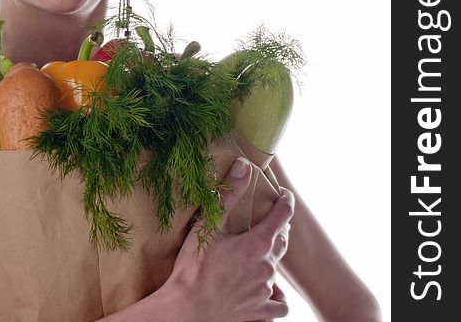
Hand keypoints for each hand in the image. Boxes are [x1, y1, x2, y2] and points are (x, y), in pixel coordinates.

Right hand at [157, 157, 294, 321]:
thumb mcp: (208, 225)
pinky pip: (280, 303)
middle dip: (277, 230)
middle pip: (282, 242)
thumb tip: (245, 166)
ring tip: (257, 257)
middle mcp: (267, 267)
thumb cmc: (194, 267)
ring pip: (277, 271)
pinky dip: (276, 295)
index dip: (285, 202)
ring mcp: (266, 291)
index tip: (285, 195)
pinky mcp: (261, 312)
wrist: (187, 310)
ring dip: (270, 261)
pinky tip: (265, 290)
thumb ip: (229, 194)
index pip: (282, 216)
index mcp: (257, 244)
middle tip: (268, 223)